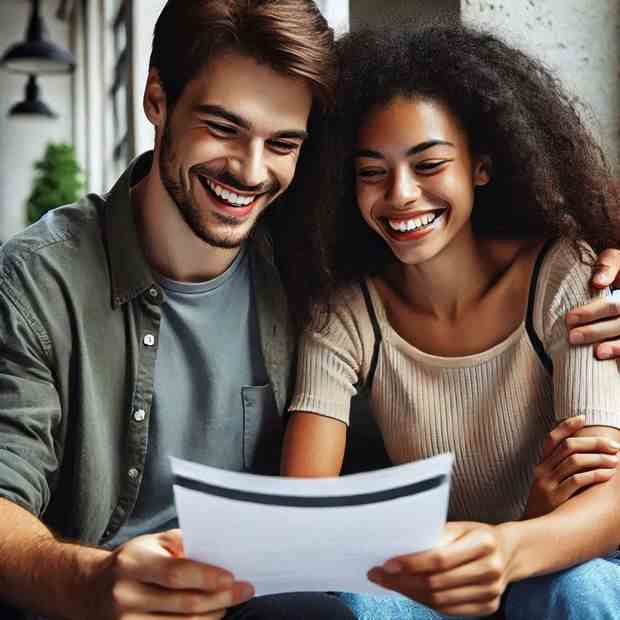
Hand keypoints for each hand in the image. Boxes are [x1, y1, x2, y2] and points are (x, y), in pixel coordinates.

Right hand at [86, 529, 253, 619]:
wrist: (89, 589)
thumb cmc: (132, 561)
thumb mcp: (152, 543)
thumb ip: (182, 544)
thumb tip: (219, 552)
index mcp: (132, 564)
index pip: (176, 573)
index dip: (207, 577)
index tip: (232, 577)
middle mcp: (126, 596)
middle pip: (184, 604)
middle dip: (220, 598)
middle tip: (245, 590)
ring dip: (212, 615)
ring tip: (229, 602)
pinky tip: (210, 615)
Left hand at [368, 522, 515, 617]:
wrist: (510, 552)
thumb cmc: (476, 535)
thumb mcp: (459, 526)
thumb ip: (435, 536)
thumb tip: (400, 547)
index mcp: (483, 543)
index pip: (440, 558)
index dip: (411, 563)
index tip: (386, 564)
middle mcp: (490, 569)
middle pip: (437, 582)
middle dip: (402, 581)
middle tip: (378, 575)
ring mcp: (491, 592)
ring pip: (440, 600)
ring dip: (410, 593)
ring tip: (390, 583)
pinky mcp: (488, 607)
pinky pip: (449, 610)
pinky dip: (426, 602)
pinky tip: (410, 592)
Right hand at [524, 416, 619, 518]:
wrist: (534, 532)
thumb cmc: (548, 508)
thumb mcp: (547, 485)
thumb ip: (560, 471)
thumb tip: (586, 456)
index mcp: (540, 465)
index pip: (551, 438)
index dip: (566, 426)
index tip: (583, 417)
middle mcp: (542, 470)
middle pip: (568, 447)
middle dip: (594, 443)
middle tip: (613, 446)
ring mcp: (547, 483)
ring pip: (575, 461)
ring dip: (599, 458)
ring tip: (615, 461)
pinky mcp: (555, 497)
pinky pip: (577, 480)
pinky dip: (595, 474)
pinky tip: (607, 475)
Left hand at [566, 248, 619, 359]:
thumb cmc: (619, 271)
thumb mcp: (617, 260)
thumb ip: (608, 266)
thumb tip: (598, 283)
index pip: (614, 305)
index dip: (592, 312)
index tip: (569, 318)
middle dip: (596, 331)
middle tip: (572, 337)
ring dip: (615, 346)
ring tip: (596, 352)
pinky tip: (608, 357)